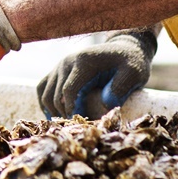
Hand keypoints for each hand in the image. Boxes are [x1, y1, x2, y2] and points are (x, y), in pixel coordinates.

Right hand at [36, 29, 156, 118]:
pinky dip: (46, 104)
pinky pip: (43, 89)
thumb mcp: (134, 73)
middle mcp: (67, 62)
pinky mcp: (57, 71)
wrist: (123, 49)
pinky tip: (56, 116)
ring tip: (69, 125)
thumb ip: (120, 87)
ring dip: (54, 112)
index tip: (84, 125)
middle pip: (56, 96)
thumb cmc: (130, 63)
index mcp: (83, 61)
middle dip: (65, 115)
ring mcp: (60, 66)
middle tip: (79, 129)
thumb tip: (105, 103)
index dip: (73, 111)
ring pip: (46, 95)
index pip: (69, 91)